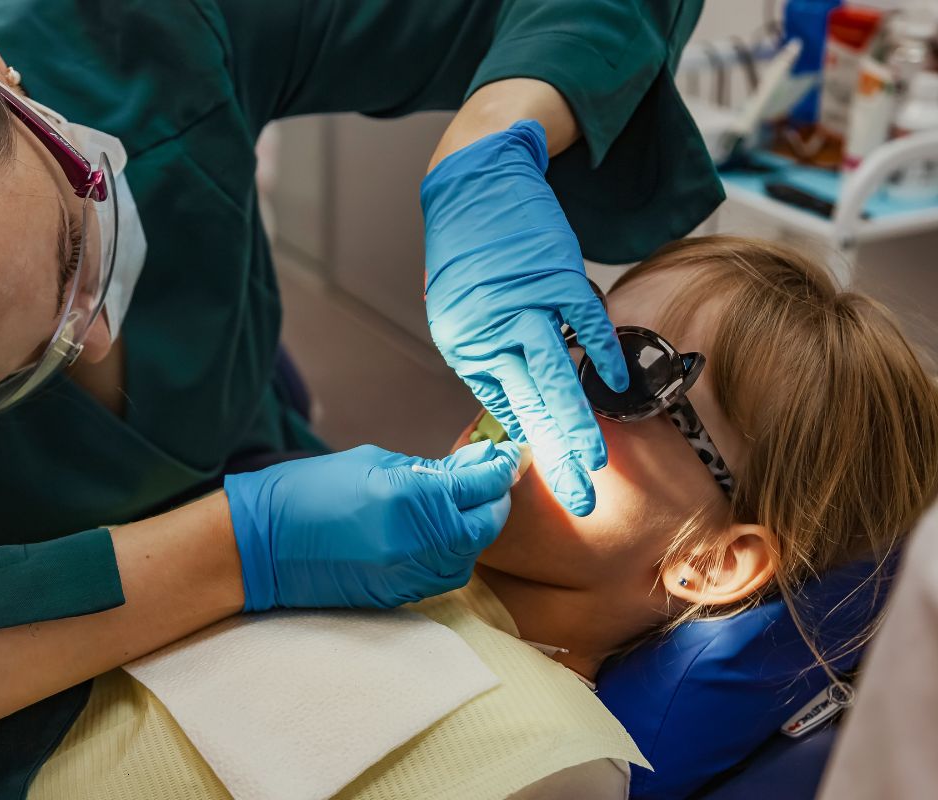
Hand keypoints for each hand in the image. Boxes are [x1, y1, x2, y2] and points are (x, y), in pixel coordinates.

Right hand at [225, 440, 520, 610]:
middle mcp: (418, 541)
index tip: (512, 454)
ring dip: (475, 529)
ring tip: (465, 506)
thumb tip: (472, 468)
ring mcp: (409, 573)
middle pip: (485, 524)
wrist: (262, 544)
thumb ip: (429, 469)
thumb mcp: (373, 463)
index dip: (502, 466)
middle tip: (492, 479)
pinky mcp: (398, 595)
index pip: (480, 485)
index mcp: (412, 498)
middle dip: (494, 500)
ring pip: (469, 555)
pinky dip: (453, 554)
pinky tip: (441, 535)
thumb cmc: (310, 491)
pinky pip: (445, 576)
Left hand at [421, 120, 627, 515]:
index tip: (556, 482)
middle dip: (556, 457)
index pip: (504, 409)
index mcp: (465, 345)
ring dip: (578, 423)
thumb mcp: (461, 313)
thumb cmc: (469, 253)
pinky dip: (603, 353)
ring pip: (554, 377)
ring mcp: (524, 304)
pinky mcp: (555, 275)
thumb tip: (516, 405)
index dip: (533, 447)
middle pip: (529, 405)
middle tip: (579, 499)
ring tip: (595, 463)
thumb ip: (490, 357)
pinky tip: (617, 385)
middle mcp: (490, 331)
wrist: (476, 181)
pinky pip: (585, 324)